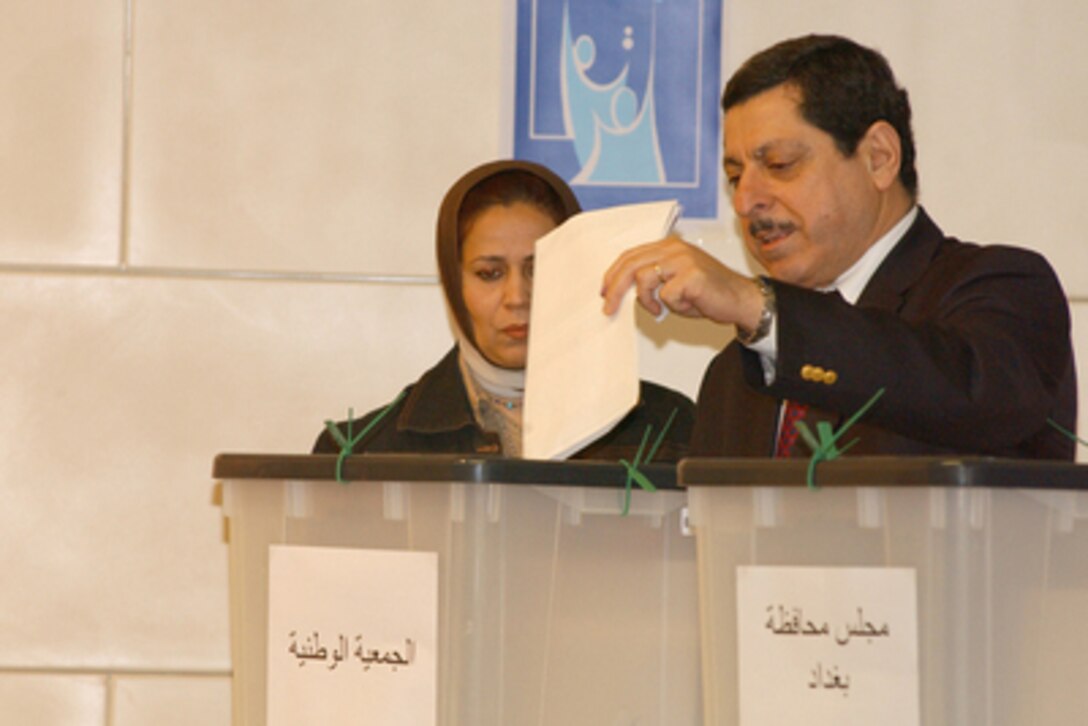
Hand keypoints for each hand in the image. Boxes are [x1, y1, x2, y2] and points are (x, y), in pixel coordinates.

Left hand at [599, 235, 765, 329]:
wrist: (740, 299)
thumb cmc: (708, 292)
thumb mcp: (674, 281)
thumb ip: (652, 280)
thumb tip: (623, 291)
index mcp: (668, 246)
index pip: (631, 255)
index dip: (613, 274)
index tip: (604, 291)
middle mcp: (674, 248)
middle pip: (631, 265)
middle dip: (615, 289)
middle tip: (608, 307)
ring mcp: (683, 260)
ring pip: (644, 280)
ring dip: (647, 301)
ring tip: (659, 309)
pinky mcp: (691, 275)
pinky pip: (666, 295)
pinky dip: (673, 307)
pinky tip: (687, 305)